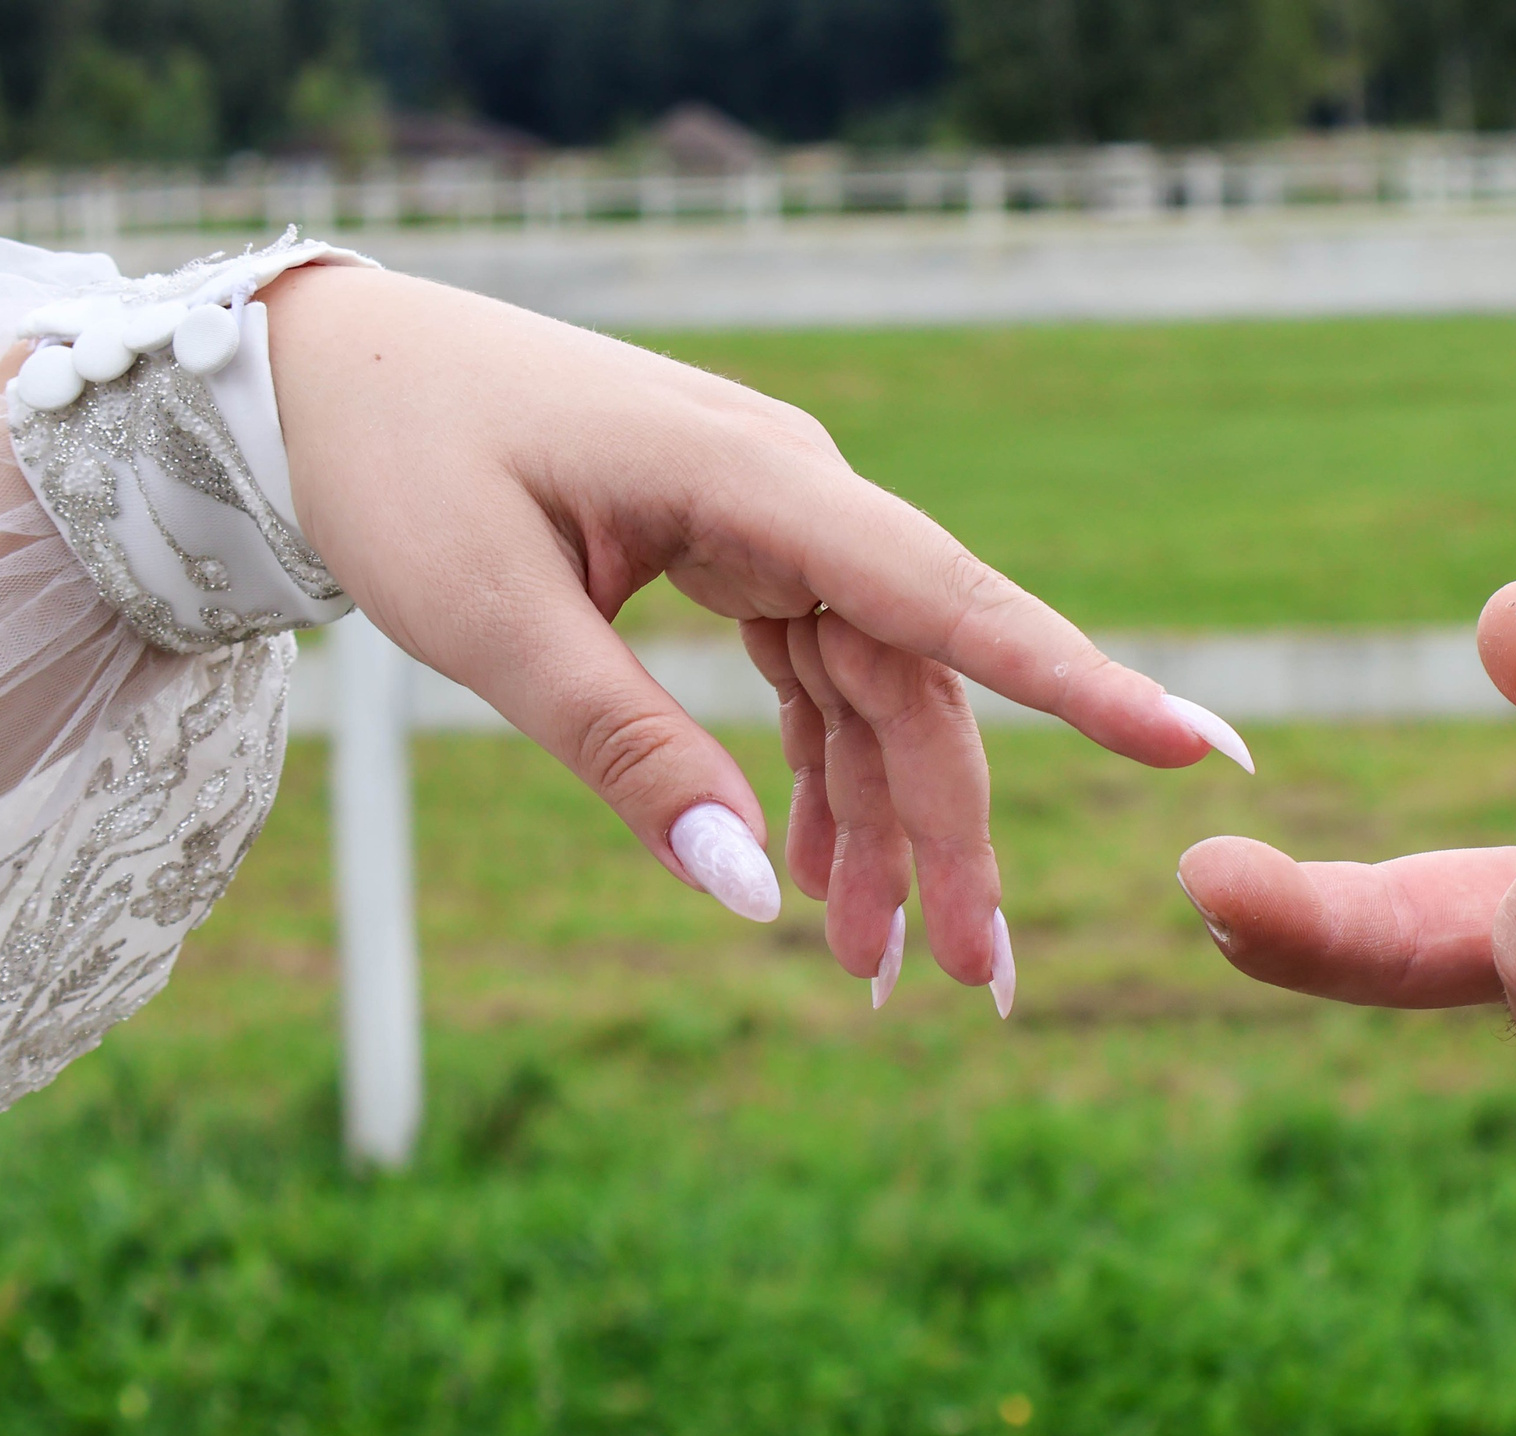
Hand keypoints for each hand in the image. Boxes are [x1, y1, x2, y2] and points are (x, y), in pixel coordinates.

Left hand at [262, 265, 1246, 1004]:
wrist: (327, 371)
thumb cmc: (396, 466)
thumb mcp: (492, 622)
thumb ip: (629, 754)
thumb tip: (753, 897)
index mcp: (755, 478)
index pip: (942, 597)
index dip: (1072, 681)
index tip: (1188, 749)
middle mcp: (793, 495)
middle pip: (919, 685)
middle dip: (951, 836)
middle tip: (976, 984)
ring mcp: (773, 525)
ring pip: (876, 698)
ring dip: (883, 831)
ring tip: (878, 974)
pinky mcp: (740, 556)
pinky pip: (815, 685)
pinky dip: (820, 783)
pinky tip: (818, 879)